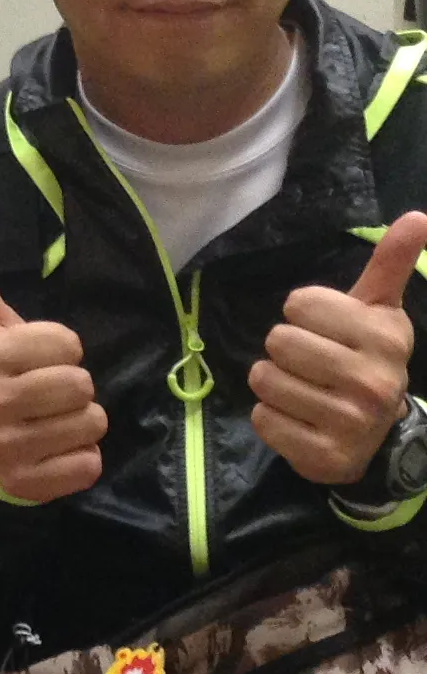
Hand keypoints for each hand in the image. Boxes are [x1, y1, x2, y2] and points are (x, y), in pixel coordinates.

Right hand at [0, 241, 107, 502]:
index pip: (67, 343)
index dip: (63, 349)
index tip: (40, 358)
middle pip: (81, 384)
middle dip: (75, 387)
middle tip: (49, 393)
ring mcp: (7, 448)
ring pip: (91, 423)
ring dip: (82, 422)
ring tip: (54, 421)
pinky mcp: (28, 484)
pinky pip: (89, 465)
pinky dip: (82, 458)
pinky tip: (56, 451)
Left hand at [249, 211, 426, 486]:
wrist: (379, 436)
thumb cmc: (365, 358)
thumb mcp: (378, 309)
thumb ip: (390, 263)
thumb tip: (417, 217)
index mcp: (385, 337)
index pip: (299, 303)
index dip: (303, 313)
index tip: (326, 329)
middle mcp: (374, 381)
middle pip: (277, 341)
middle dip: (284, 350)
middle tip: (311, 364)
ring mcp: (351, 423)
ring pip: (263, 379)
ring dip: (274, 383)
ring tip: (305, 390)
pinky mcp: (325, 457)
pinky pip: (262, 419)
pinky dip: (271, 418)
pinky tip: (299, 420)